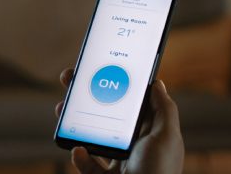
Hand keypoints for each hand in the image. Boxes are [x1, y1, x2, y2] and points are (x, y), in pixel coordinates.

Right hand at [55, 69, 184, 173]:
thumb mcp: (168, 138)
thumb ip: (164, 110)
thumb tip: (157, 83)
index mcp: (151, 133)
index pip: (133, 101)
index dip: (117, 82)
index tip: (100, 66)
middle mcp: (135, 146)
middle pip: (108, 115)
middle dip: (88, 96)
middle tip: (70, 80)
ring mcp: (119, 164)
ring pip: (92, 137)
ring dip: (76, 122)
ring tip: (63, 110)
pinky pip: (87, 165)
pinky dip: (80, 158)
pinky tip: (78, 151)